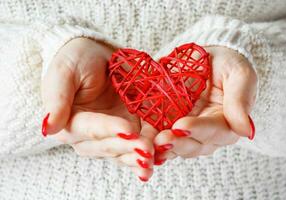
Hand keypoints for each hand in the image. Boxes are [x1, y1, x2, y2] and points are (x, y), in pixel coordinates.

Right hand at [41, 38, 153, 180]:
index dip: (109, 130)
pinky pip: (138, 141)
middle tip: (147, 150)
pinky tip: (162, 154)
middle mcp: (89, 135)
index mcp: (70, 123)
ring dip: (140, 156)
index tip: (128, 130)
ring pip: (124, 151)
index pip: (90, 129)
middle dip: (128, 148)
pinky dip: (150, 147)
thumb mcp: (63, 73)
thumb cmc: (75, 60)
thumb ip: (57, 100)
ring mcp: (111, 133)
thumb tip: (48, 128)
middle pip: (108, 145)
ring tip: (156, 159)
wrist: (93, 55)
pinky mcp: (128, 128)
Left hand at [153, 46, 256, 163]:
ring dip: (163, 147)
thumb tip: (246, 131)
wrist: (208, 61)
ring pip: (177, 146)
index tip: (182, 125)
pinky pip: (161, 135)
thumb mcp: (238, 75)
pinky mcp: (170, 125)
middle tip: (161, 140)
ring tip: (149, 143)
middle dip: (177, 143)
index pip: (215, 130)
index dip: (198, 129)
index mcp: (227, 122)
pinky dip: (151, 140)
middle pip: (194, 145)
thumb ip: (240, 100)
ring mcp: (188, 131)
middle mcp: (207, 133)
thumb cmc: (227, 65)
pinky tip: (141, 141)